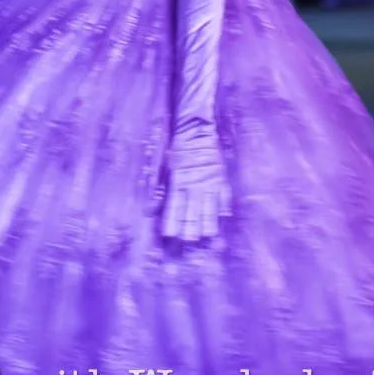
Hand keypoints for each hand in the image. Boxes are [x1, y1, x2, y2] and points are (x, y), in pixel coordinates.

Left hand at [160, 120, 229, 243]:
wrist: (194, 129)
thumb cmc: (175, 149)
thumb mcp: (162, 168)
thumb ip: (158, 191)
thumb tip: (148, 212)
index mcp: (178, 182)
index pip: (174, 208)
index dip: (172, 223)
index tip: (170, 237)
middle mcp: (195, 185)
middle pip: (193, 212)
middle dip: (190, 230)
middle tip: (189, 246)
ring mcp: (210, 182)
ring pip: (210, 208)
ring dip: (208, 224)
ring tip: (208, 239)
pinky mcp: (221, 177)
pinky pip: (224, 195)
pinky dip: (224, 205)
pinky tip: (224, 217)